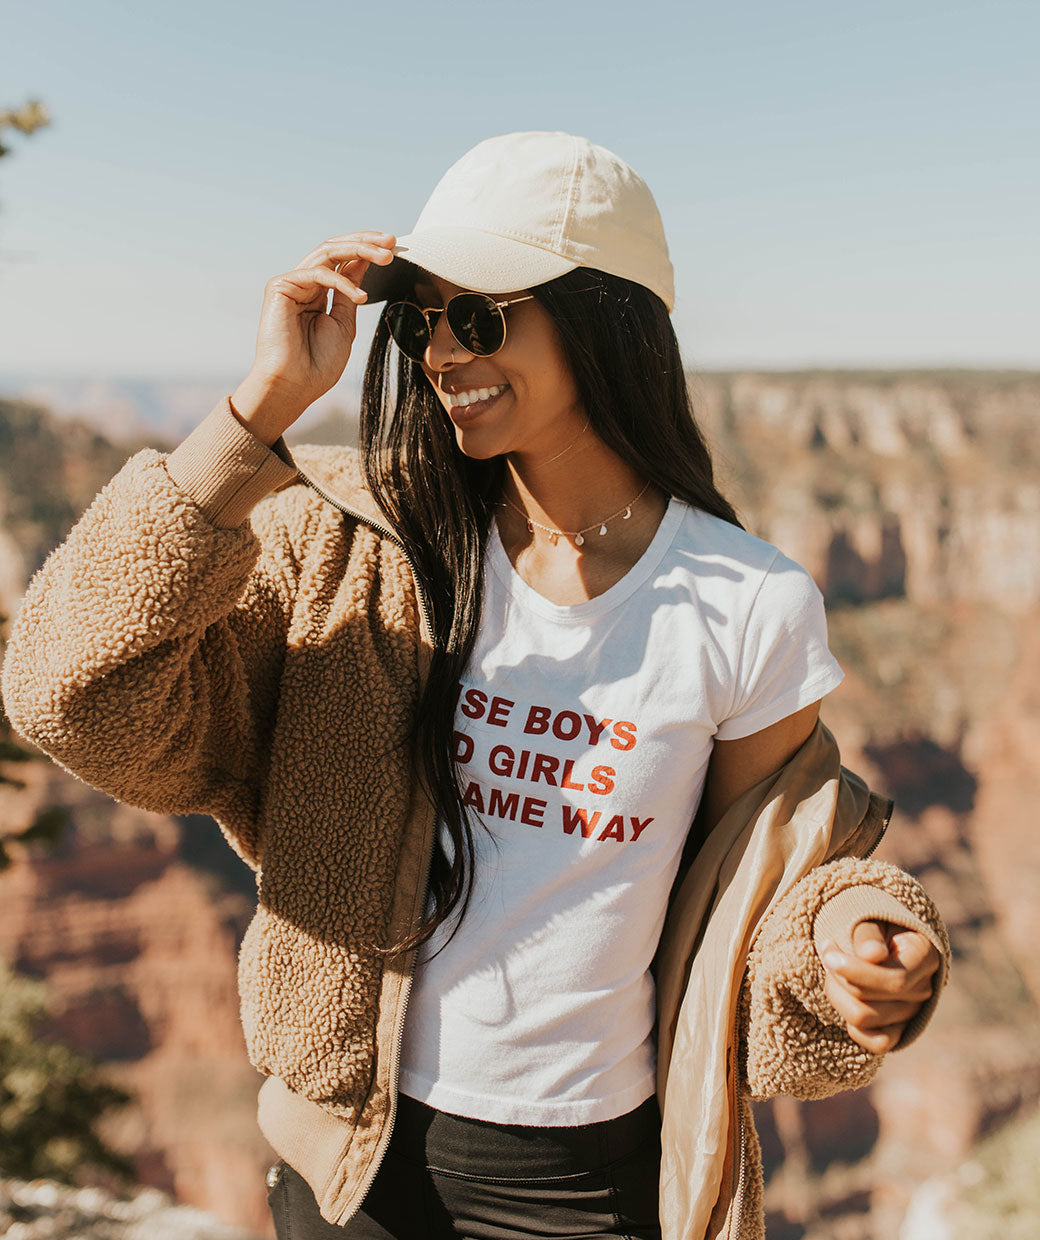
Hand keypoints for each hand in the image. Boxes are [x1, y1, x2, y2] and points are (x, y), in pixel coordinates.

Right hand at [232, 231, 396, 442]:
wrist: (294, 386)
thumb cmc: (318, 364)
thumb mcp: (344, 323)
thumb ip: (350, 292)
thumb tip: (362, 262)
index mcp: (318, 293)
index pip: (342, 261)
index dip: (367, 251)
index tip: (394, 248)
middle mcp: (303, 284)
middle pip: (335, 250)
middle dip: (365, 243)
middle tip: (391, 241)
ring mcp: (290, 283)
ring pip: (327, 253)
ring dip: (359, 250)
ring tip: (386, 257)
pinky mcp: (279, 286)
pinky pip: (317, 273)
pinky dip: (342, 281)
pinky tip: (361, 296)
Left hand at [821, 920, 940, 1053]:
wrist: (879, 937)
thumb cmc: (873, 926)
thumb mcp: (870, 918)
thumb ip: (868, 935)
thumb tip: (873, 955)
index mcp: (924, 956)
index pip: (894, 980)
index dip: (855, 970)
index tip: (828, 948)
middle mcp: (924, 989)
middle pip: (872, 1000)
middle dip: (838, 979)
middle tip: (827, 954)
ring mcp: (912, 1012)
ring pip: (865, 1021)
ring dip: (837, 995)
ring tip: (832, 973)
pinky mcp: (900, 1029)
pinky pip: (877, 1043)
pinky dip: (853, 1025)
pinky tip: (842, 997)